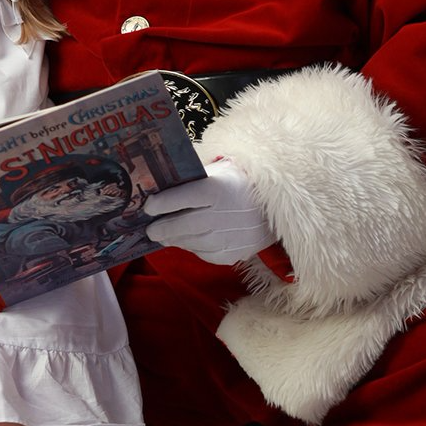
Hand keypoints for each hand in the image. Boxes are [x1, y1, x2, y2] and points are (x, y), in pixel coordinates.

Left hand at [144, 156, 272, 264]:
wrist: (277, 208)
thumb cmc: (243, 184)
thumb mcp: (222, 171)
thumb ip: (195, 178)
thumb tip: (163, 184)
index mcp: (218, 189)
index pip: (183, 197)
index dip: (162, 203)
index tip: (148, 206)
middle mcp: (223, 215)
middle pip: (184, 225)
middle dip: (162, 228)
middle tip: (150, 229)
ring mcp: (229, 238)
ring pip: (192, 242)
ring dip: (175, 239)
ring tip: (165, 235)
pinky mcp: (233, 254)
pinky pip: (205, 253)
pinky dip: (193, 247)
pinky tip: (189, 240)